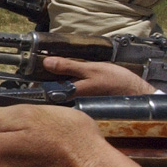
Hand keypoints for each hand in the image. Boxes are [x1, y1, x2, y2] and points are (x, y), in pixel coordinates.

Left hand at [40, 56, 156, 95]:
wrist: (136, 94)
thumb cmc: (116, 82)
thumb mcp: (91, 69)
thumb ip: (68, 67)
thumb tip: (47, 62)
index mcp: (70, 94)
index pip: (44, 90)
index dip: (34, 81)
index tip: (30, 70)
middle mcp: (71, 102)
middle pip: (50, 92)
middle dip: (45, 80)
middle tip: (45, 66)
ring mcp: (77, 103)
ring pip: (59, 92)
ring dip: (56, 82)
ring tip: (56, 69)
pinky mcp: (84, 102)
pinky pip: (70, 93)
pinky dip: (67, 85)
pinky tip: (72, 77)